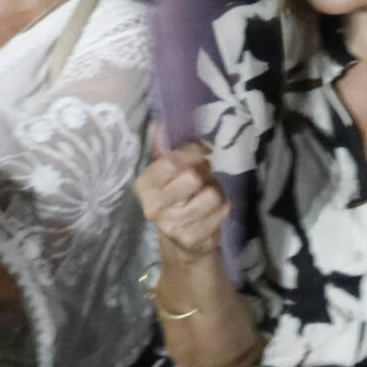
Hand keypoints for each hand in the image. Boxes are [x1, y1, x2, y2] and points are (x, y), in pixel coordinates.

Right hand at [135, 137, 228, 259]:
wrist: (181, 242)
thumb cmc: (175, 197)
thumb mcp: (166, 173)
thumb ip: (165, 149)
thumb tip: (159, 125)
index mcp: (144, 186)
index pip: (170, 162)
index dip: (192, 152)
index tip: (202, 150)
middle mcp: (154, 208)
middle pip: (192, 177)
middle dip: (204, 170)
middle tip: (204, 172)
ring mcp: (174, 226)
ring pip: (211, 194)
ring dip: (215, 188)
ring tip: (208, 192)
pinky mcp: (194, 239)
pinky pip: (222, 210)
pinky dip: (223, 205)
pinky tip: (213, 209)